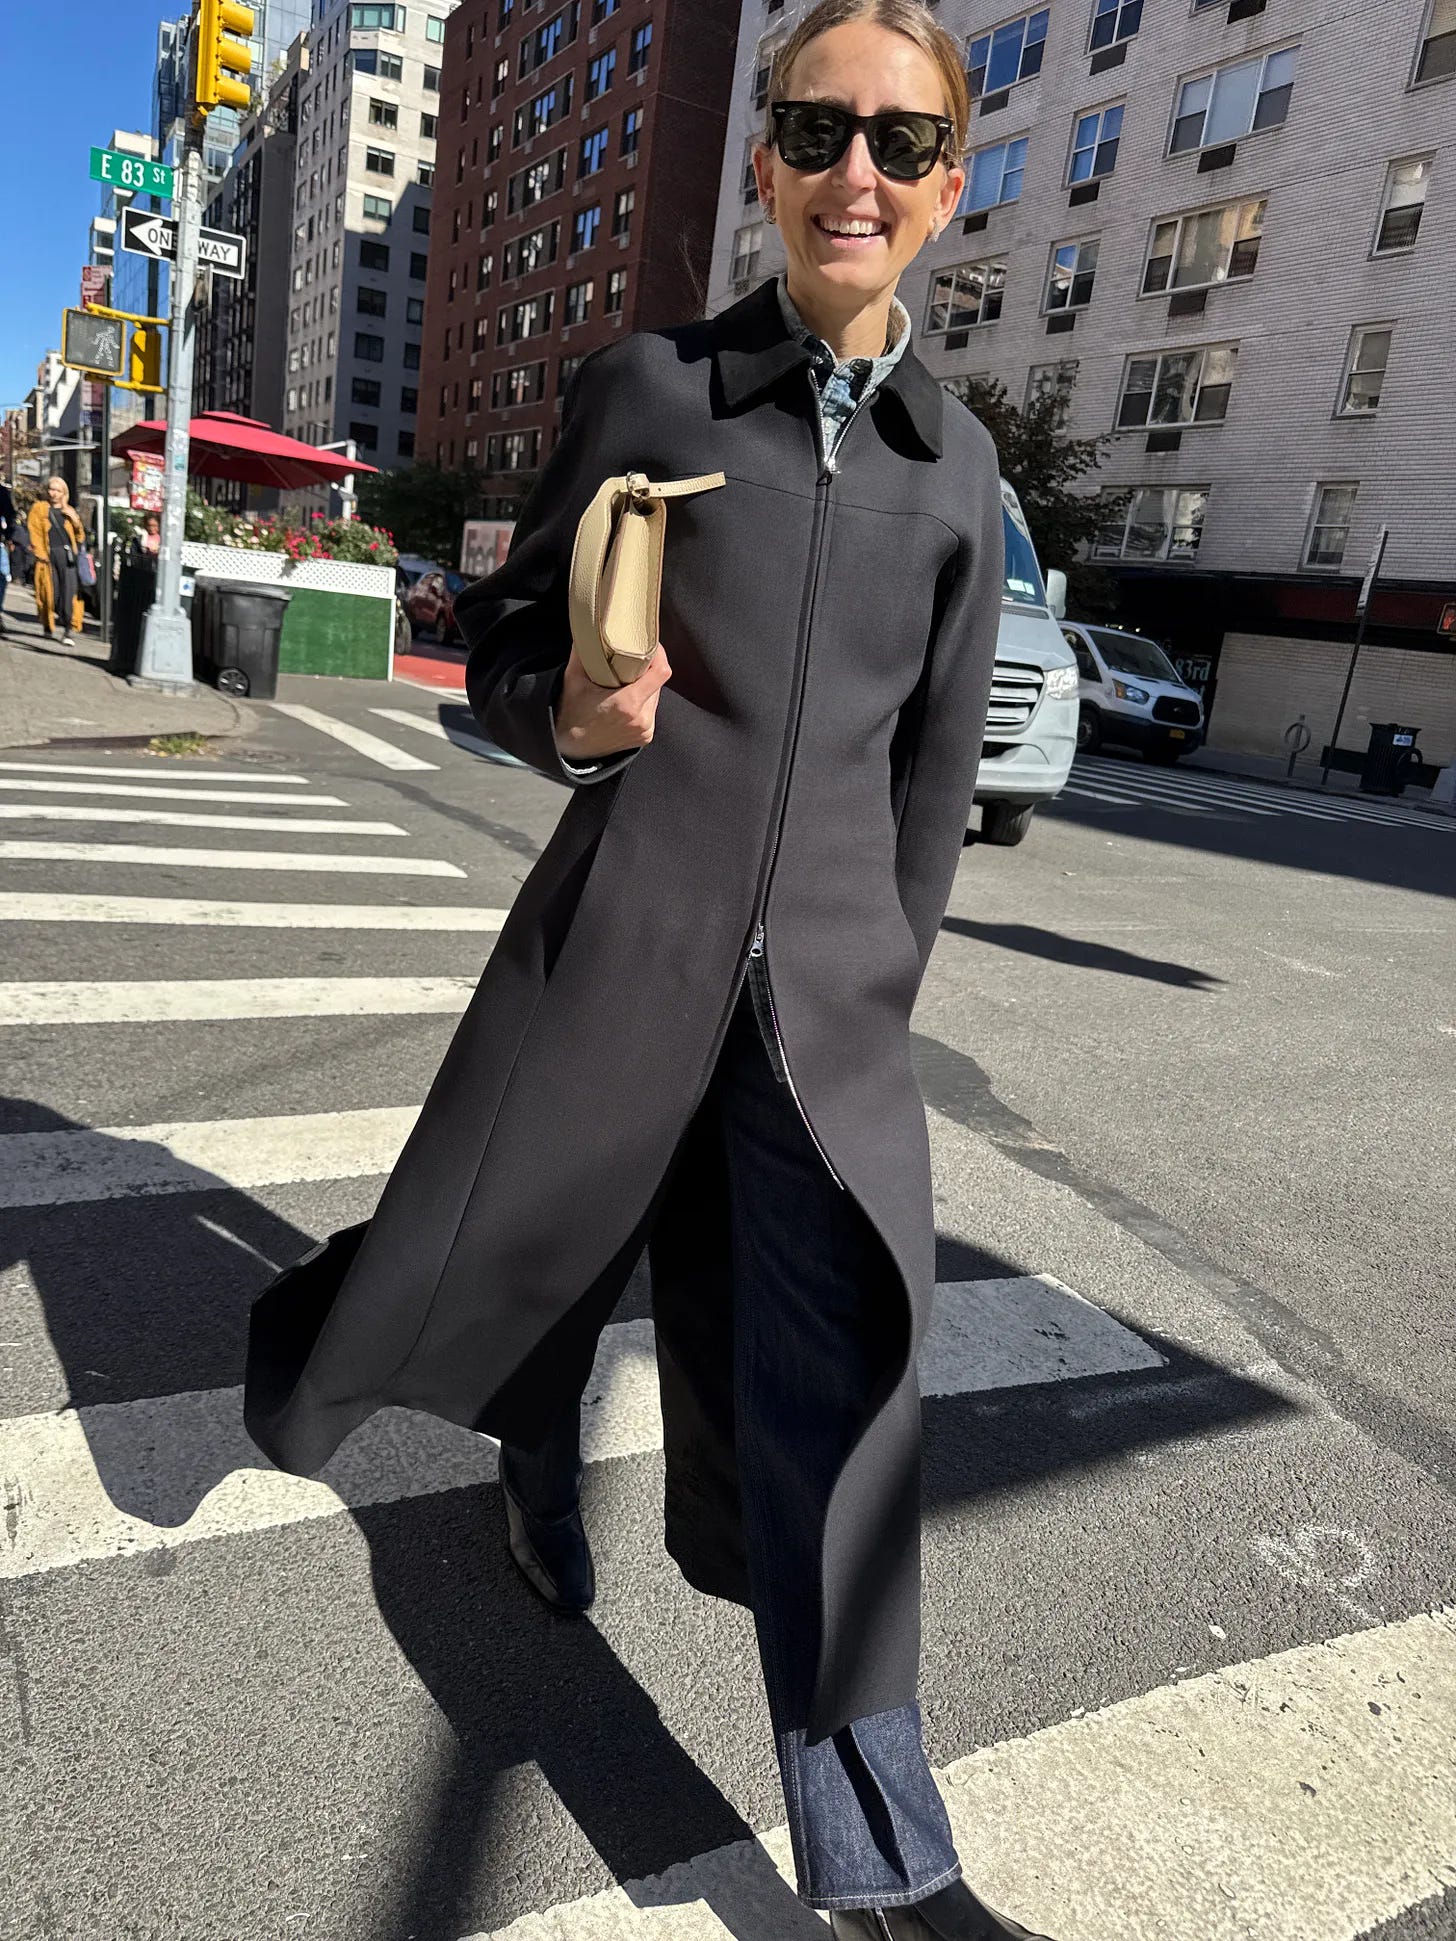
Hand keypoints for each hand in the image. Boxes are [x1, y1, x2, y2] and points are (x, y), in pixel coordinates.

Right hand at [554, 641, 670, 761]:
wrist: (569, 747)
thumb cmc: (571, 712)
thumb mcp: (573, 678)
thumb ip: (583, 651)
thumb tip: (589, 627)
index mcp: (627, 703)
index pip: (661, 672)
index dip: (660, 655)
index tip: (651, 646)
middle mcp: (640, 719)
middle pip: (658, 683)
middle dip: (649, 669)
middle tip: (634, 660)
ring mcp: (644, 730)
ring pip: (656, 697)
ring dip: (647, 686)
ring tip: (628, 680)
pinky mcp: (645, 737)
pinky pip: (651, 711)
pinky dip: (643, 702)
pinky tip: (628, 699)